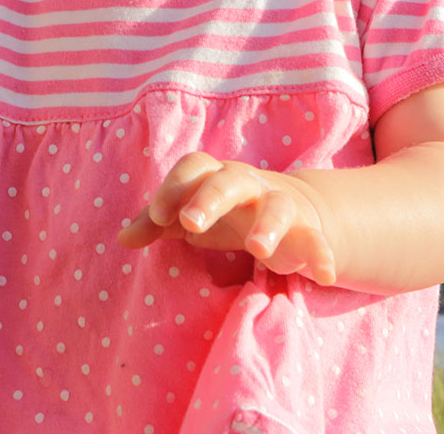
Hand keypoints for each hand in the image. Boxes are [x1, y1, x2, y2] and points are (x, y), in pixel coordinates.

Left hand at [118, 153, 337, 285]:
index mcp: (214, 176)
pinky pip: (317, 240)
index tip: (156, 216)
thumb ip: (157, 224)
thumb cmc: (226, 211)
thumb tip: (121, 240)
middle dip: (210, 199)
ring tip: (259, 251)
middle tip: (191, 223)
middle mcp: (246, 184)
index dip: (174, 187)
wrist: (290, 207)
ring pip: (276, 206)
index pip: (193, 167)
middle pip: (229, 180)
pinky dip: (322, 255)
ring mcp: (279, 204)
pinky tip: (322, 276)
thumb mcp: (190, 214)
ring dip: (268, 226)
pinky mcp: (307, 230)